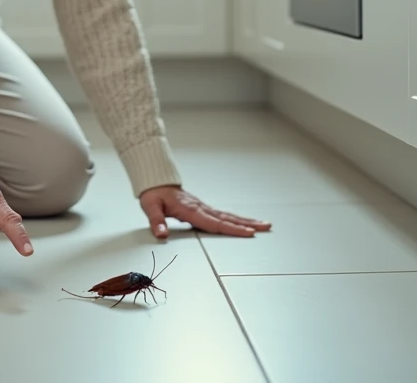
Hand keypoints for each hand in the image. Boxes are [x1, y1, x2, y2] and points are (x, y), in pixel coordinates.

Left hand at [139, 185, 271, 237]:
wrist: (155, 182)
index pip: (215, 223)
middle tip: (266, 227)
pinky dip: (236, 219)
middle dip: (248, 224)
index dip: (232, 229)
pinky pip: (223, 215)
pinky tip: (244, 223)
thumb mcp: (150, 207)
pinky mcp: (203, 208)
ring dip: (246, 221)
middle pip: (228, 218)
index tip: (248, 232)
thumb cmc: (154, 194)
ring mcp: (203, 208)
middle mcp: (201, 208)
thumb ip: (156, 221)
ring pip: (228, 216)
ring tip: (264, 224)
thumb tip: (161, 234)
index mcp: (191, 210)